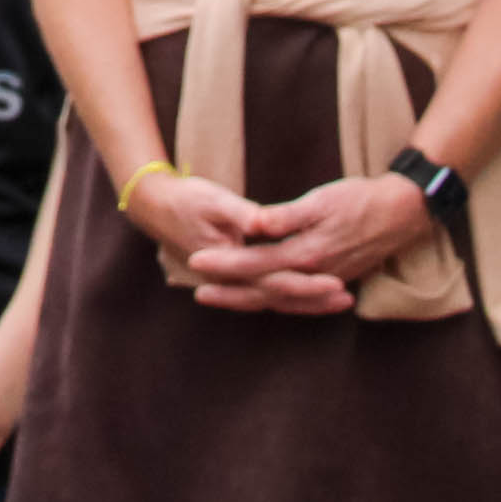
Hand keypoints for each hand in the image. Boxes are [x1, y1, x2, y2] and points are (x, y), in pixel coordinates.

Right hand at [122, 165, 334, 311]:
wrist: (154, 206)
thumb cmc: (185, 199)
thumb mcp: (212, 200)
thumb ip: (241, 214)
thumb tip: (264, 223)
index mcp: (228, 262)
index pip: (273, 281)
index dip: (306, 283)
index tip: (335, 281)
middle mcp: (230, 279)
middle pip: (278, 296)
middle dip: (314, 298)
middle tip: (346, 296)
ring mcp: (232, 280)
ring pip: (275, 299)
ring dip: (307, 302)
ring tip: (341, 300)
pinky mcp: (236, 274)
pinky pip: (268, 293)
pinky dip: (293, 297)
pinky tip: (314, 294)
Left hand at [188, 175, 429, 314]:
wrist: (402, 213)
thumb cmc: (360, 200)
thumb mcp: (321, 200)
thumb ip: (285, 216)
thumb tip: (254, 223)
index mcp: (306, 253)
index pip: (255, 263)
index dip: (224, 263)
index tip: (197, 260)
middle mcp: (314, 274)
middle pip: (263, 291)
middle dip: (230, 293)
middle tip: (199, 293)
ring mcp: (326, 281)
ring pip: (281, 300)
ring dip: (251, 301)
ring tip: (224, 299)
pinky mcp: (336, 280)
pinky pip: (300, 301)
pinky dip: (280, 303)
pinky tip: (268, 302)